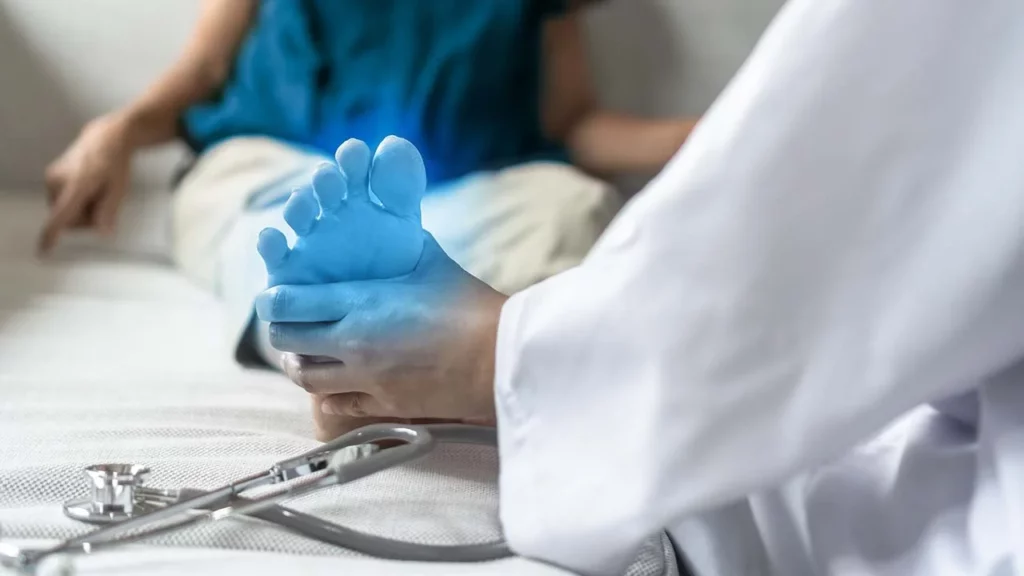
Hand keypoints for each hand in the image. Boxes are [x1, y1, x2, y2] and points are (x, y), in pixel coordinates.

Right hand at [39, 113, 134, 252]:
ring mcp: (51, 179)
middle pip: (68, 219)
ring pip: (63, 211)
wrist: (105, 139)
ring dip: (80, 209)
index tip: (44, 250)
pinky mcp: (50, 178)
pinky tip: (86, 187)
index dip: (53, 234)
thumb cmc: (115, 164)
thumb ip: (109, 212)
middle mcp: (58, 181)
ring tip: (94, 191)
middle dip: (85, 218)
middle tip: (102, 201)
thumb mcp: (119, 190)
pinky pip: (61, 201)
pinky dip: (74, 201)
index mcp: (77, 185)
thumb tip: (103, 233)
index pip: (62, 214)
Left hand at [256, 235, 506, 421]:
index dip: (273, 299)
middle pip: (288, 341)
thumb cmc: (469, 305)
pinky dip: (329, 397)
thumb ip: (404, 243)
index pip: (290, 302)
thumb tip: (394, 223)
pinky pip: (338, 404)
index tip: (271, 296)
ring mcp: (365, 377)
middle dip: (282, 331)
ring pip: (306, 378)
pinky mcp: (383, 403)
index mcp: (360, 301)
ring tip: (304, 357)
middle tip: (287, 323)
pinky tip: (332, 390)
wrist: (498, 358)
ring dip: (299, 366)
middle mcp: (353, 341)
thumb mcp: (431, 262)